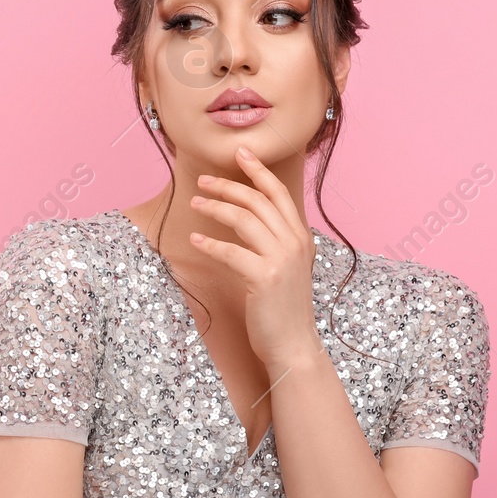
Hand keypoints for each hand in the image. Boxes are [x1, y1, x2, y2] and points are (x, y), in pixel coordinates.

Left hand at [189, 146, 322, 373]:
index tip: (241, 153)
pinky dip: (210, 243)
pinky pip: (231, 251)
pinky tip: (195, 240)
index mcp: (301, 237)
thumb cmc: (284, 308)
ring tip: (195, 203)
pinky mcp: (264, 277)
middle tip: (202, 180)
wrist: (294, 345)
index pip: (279, 193)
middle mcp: (295, 242)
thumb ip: (276, 242)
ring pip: (243, 219)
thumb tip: (251, 219)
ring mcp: (281, 259)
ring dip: (215, 207)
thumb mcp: (288, 267)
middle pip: (257, 200)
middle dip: (227, 185)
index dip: (258, 171)